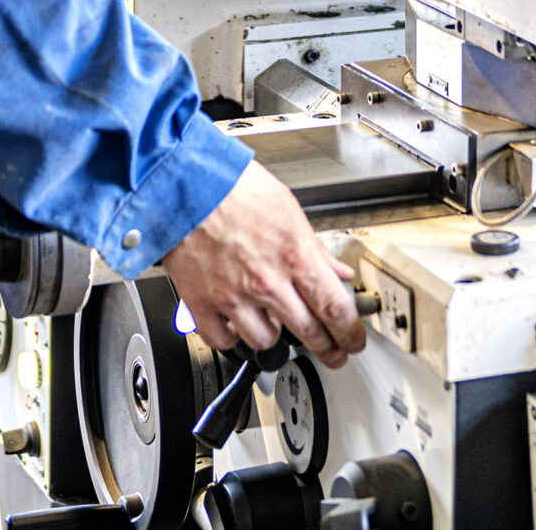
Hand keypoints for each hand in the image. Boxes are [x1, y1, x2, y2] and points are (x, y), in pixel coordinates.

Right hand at [160, 163, 365, 366]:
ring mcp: (233, 296)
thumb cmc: (232, 187)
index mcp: (294, 255)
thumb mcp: (287, 208)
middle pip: (308, 333)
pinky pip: (223, 340)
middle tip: (332, 353)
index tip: (353, 341)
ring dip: (274, 336)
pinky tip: (236, 323)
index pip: (335, 309)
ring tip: (274, 322)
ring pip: (265, 342)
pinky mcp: (201, 303)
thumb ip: (315, 247)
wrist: (182, 182)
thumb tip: (336, 270)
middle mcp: (266, 281)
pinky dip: (232, 335)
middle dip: (327, 349)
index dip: (350, 333)